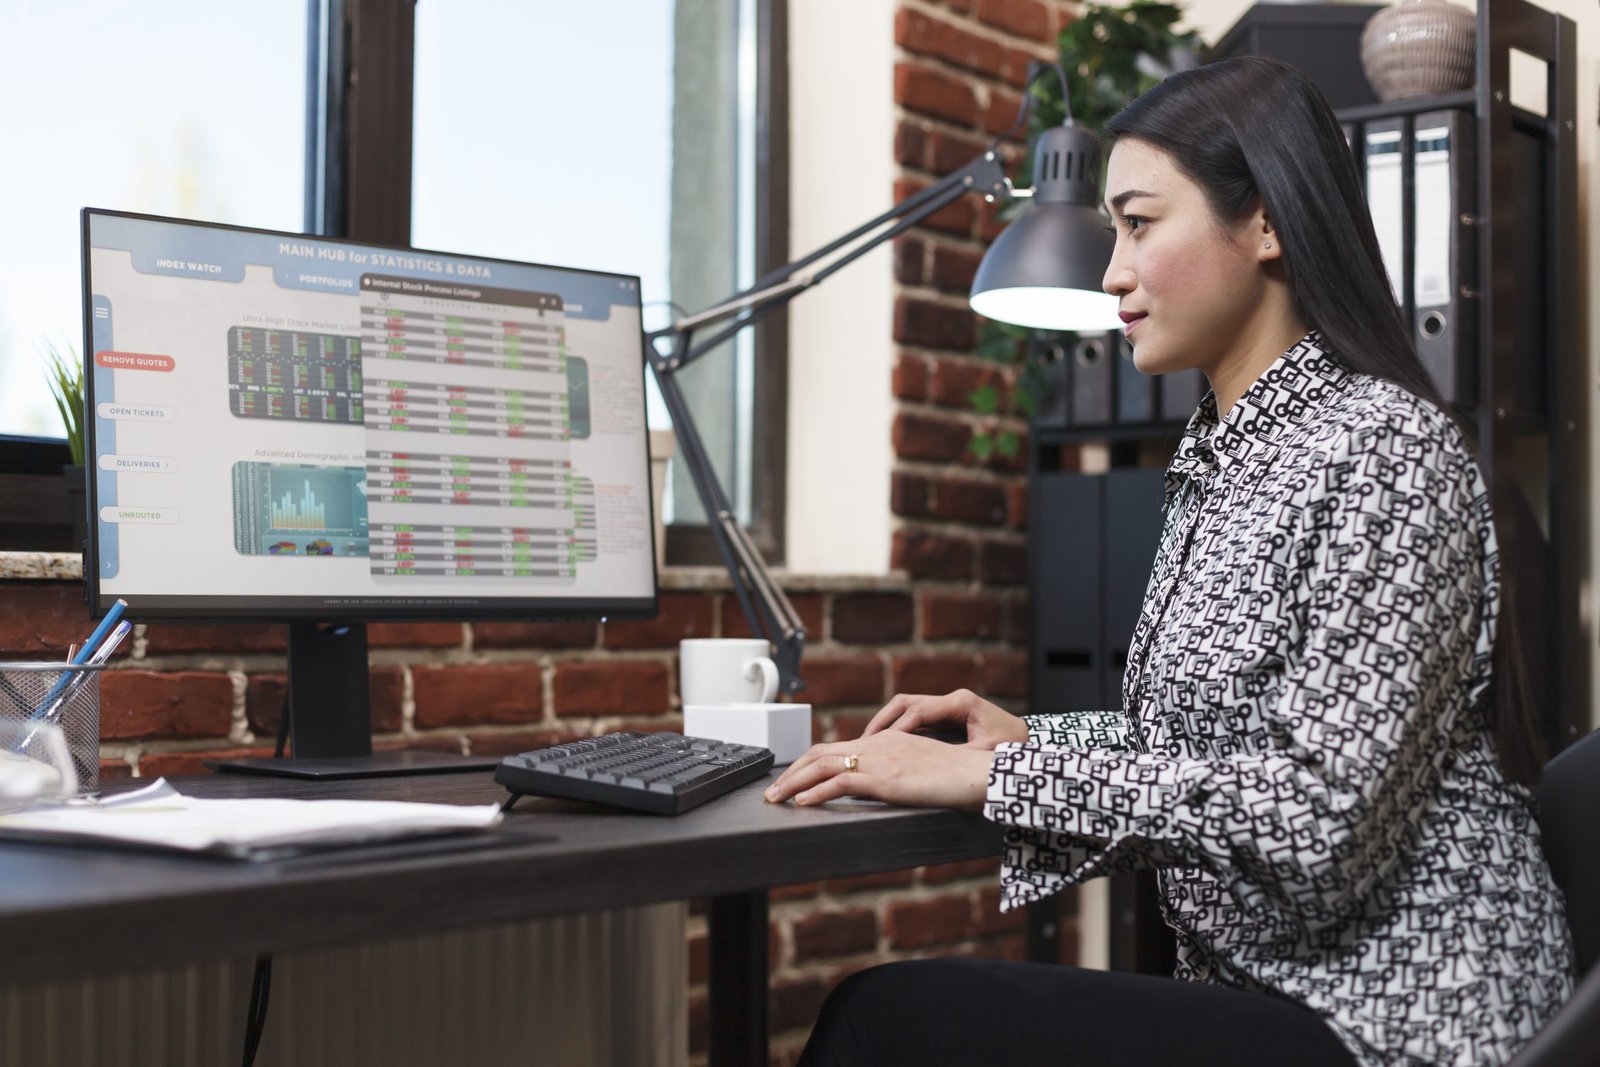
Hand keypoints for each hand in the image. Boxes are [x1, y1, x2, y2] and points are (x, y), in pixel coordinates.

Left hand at [763, 731, 995, 810]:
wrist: (981, 773)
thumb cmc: (959, 776)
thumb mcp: (922, 768)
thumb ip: (899, 770)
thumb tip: (881, 784)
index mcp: (886, 740)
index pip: (837, 748)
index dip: (809, 763)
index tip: (792, 778)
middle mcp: (878, 745)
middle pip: (821, 753)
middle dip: (792, 773)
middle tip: (772, 791)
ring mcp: (880, 760)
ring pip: (823, 766)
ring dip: (794, 783)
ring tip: (775, 799)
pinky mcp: (886, 779)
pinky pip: (842, 783)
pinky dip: (816, 792)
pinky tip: (801, 804)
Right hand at [861, 689, 1027, 749]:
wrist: (1027, 739)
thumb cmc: (1011, 747)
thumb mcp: (988, 754)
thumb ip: (962, 758)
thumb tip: (936, 769)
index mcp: (961, 703)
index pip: (919, 711)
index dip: (898, 728)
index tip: (880, 746)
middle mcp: (950, 700)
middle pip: (906, 703)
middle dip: (883, 721)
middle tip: (864, 743)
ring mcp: (946, 707)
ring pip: (906, 708)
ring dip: (886, 724)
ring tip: (868, 745)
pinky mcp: (944, 717)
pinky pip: (914, 719)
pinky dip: (897, 731)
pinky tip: (885, 748)